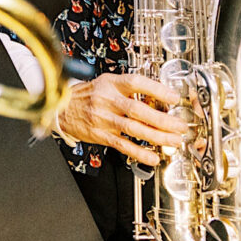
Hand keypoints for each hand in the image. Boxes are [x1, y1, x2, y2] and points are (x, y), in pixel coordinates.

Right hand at [55, 73, 188, 167]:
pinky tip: (153, 157)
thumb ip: (129, 90)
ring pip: (133, 129)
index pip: (136, 83)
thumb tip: (158, 99)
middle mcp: (107, 100)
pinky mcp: (100, 134)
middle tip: (180, 126)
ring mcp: (103, 118)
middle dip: (163, 120)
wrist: (60, 108)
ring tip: (173, 141)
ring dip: (157, 137)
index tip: (174, 97)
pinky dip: (139, 152)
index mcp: (110, 83)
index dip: (156, 89)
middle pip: (138, 110)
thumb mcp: (106, 83)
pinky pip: (122, 144)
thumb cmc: (87, 96)